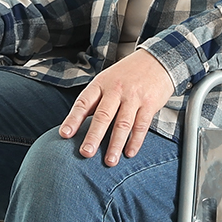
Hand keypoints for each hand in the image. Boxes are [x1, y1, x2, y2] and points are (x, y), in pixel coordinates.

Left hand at [58, 49, 173, 165]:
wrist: (157, 59)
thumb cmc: (128, 73)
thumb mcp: (107, 79)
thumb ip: (94, 100)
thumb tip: (77, 123)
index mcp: (101, 84)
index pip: (83, 103)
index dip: (73, 119)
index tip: (64, 134)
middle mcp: (116, 90)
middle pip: (102, 116)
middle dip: (93, 136)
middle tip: (86, 153)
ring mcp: (134, 97)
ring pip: (122, 124)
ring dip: (115, 145)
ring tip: (110, 161)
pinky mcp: (149, 104)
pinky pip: (141, 126)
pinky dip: (135, 141)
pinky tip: (129, 153)